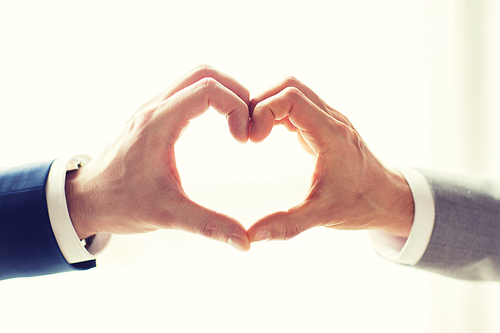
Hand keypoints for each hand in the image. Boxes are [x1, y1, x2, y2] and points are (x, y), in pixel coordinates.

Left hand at [65, 65, 250, 250]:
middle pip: (204, 73)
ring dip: (223, 93)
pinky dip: (210, 98)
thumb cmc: (120, 204)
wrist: (86, 199)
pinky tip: (220, 123)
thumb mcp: (167, 216)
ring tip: (238, 123)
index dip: (236, 107)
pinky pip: (186, 90)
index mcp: (158, 124)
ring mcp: (152, 108)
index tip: (243, 139)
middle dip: (235, 93)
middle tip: (247, 124)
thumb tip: (244, 243)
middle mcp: (154, 108)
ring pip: (194, 77)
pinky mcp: (153, 115)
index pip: (207, 89)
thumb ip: (208, 226)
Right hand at [247, 77, 413, 242]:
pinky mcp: (325, 124)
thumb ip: (286, 226)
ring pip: (293, 90)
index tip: (252, 140)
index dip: (263, 111)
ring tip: (255, 134)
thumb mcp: (322, 217)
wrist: (388, 198)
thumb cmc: (360, 205)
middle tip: (248, 134)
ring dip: (268, 105)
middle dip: (260, 102)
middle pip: (289, 85)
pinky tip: (267, 134)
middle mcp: (331, 119)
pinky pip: (297, 104)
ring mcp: (329, 119)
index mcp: (331, 135)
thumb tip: (252, 237)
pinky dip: (277, 112)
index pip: (291, 97)